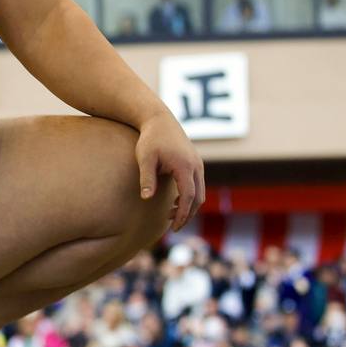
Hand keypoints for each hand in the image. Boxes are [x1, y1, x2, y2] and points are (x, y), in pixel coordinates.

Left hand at [135, 110, 204, 230]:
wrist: (159, 119)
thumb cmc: (150, 139)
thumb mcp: (145, 158)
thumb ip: (147, 178)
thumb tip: (146, 198)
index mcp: (185, 166)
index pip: (189, 197)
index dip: (183, 214)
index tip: (173, 227)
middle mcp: (196, 166)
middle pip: (198, 198)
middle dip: (188, 214)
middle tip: (173, 226)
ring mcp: (198, 163)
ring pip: (200, 192)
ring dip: (189, 206)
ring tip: (171, 214)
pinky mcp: (196, 162)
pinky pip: (198, 184)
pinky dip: (190, 196)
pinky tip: (176, 201)